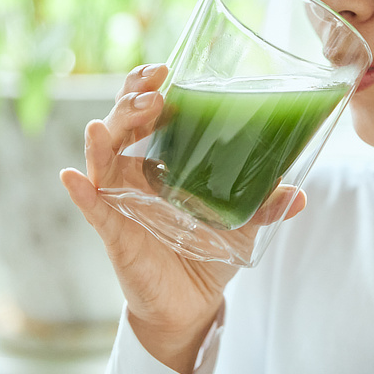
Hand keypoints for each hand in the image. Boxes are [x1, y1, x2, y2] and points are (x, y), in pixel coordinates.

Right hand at [60, 64, 304, 373]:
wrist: (194, 303)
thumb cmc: (211, 251)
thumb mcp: (245, 223)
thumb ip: (268, 205)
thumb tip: (301, 196)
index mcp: (164, 160)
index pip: (148, 112)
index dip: (149, 87)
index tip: (166, 69)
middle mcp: (137, 173)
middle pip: (122, 123)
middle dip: (131, 100)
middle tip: (153, 91)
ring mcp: (122, 200)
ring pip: (103, 158)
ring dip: (106, 135)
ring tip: (113, 121)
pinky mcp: (115, 232)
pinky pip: (93, 210)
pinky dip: (82, 193)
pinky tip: (73, 177)